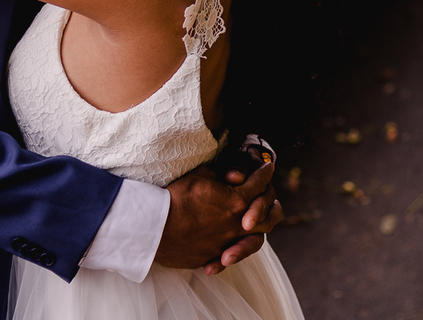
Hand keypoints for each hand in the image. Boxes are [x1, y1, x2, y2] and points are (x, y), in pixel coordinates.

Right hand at [156, 161, 282, 273]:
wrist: (152, 225)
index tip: (268, 167)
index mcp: (237, 201)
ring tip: (254, 224)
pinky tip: (231, 246)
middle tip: (268, 196)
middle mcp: (236, 225)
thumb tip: (231, 178)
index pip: (259, 184)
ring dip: (257, 229)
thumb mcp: (202, 175)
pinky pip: (229, 255)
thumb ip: (222, 176)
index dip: (264, 173)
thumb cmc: (175, 195)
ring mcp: (224, 243)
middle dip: (270, 204)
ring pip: (254, 240)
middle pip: (266, 216)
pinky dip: (233, 249)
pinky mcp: (210, 256)